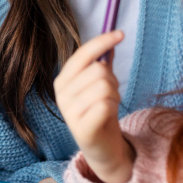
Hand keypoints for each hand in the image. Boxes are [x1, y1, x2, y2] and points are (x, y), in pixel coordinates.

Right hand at [55, 31, 134, 182]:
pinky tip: (108, 116)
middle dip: (113, 80)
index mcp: (62, 80)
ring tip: (110, 105)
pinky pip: (106, 105)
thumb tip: (112, 36)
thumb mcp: (100, 84)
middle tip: (112, 94)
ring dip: (115, 95)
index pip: (82, 54)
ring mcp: (69, 112)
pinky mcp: (81, 128)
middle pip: (98, 70)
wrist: (102, 148)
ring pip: (104, 87)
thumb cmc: (101, 112)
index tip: (121, 33)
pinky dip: (113, 108)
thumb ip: (102, 62)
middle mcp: (61, 94)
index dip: (102, 41)